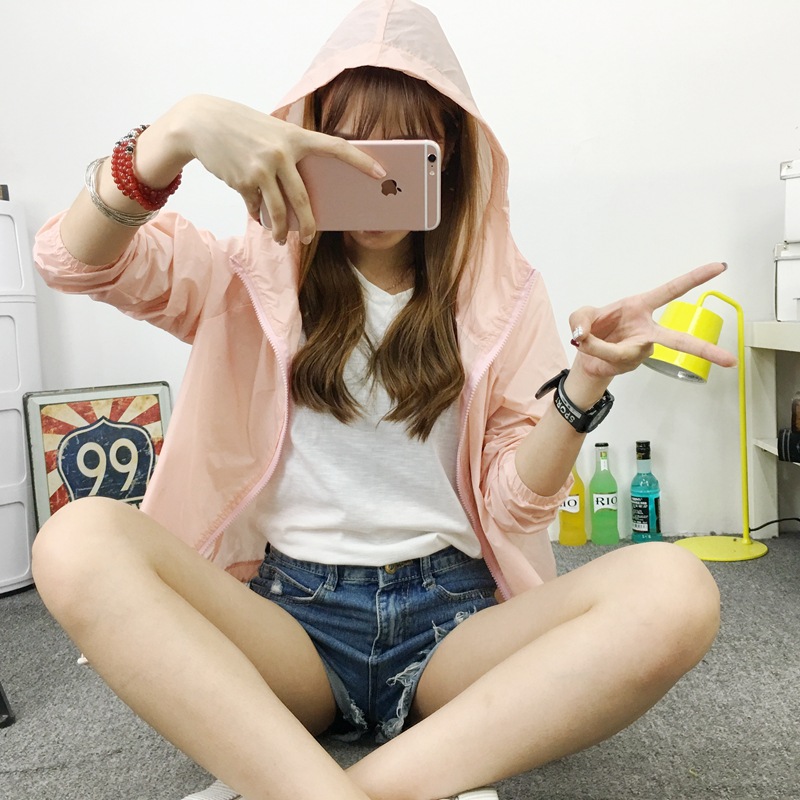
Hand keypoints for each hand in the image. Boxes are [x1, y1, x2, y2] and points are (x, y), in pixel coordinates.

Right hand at [146, 95, 385, 243]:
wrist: (200, 122)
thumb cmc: (242, 126)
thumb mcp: (271, 129)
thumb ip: (290, 151)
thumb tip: (300, 191)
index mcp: (295, 137)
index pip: (335, 148)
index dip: (360, 161)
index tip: (381, 173)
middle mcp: (281, 154)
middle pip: (302, 200)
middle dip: (307, 224)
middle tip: (308, 238)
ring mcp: (261, 169)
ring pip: (278, 211)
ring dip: (280, 230)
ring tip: (280, 240)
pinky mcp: (243, 181)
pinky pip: (256, 206)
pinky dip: (257, 214)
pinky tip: (257, 216)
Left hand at [568, 262, 737, 379]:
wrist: (584, 356)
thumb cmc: (592, 329)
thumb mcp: (580, 316)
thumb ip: (579, 318)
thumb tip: (582, 333)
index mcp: (640, 307)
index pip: (672, 290)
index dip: (695, 278)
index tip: (720, 267)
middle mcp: (647, 329)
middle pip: (680, 340)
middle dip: (704, 350)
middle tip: (729, 360)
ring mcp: (641, 349)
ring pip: (625, 349)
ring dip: (600, 345)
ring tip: (586, 340)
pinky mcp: (630, 363)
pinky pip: (611, 356)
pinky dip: (595, 351)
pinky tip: (593, 352)